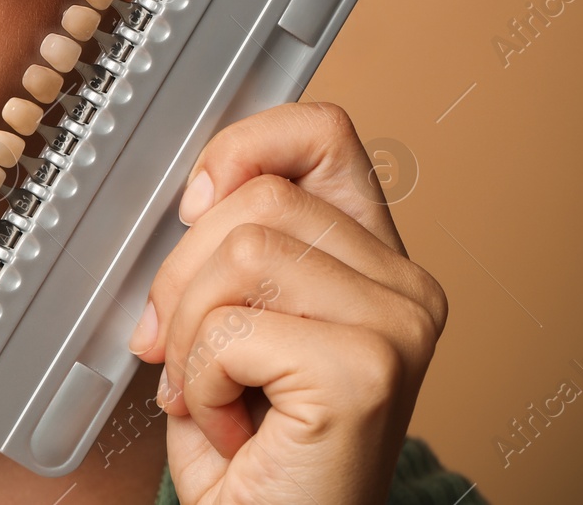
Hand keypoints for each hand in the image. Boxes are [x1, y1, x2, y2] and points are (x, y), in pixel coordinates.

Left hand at [124, 102, 448, 504]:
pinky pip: (231, 328)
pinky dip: (200, 381)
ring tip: (212, 391)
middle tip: (178, 347)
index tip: (194, 205)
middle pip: (257, 196)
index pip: (322, 133)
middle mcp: (405, 286)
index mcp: (374, 259)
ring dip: (190, 334)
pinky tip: (230, 425)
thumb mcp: (237, 324)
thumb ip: (232, 250)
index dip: (243, 148)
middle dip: (182, 274)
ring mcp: (395, 325)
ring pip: (239, 251)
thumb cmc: (256, 449)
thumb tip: (190, 194)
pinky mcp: (365, 370)